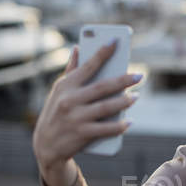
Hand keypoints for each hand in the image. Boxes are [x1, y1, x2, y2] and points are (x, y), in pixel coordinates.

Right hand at [32, 41, 140, 168]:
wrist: (46, 145)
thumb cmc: (56, 112)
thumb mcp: (59, 90)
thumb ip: (71, 70)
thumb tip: (78, 48)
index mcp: (66, 85)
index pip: (88, 66)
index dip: (102, 53)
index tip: (115, 41)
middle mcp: (70, 100)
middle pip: (102, 87)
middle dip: (122, 80)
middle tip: (139, 76)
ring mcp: (76, 117)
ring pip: (106, 107)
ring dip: (124, 102)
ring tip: (136, 97)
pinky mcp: (82, 134)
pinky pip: (106, 129)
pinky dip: (119, 126)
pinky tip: (129, 122)